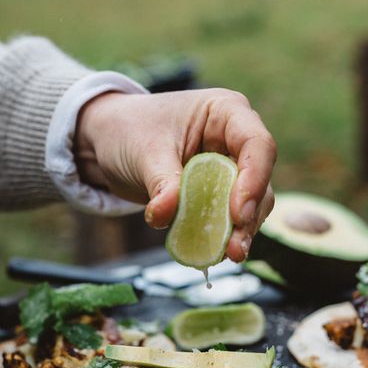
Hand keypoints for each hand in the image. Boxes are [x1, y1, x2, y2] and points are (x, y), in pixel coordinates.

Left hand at [75, 88, 275, 262]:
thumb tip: (166, 215)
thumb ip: (161, 183)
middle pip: (259, 179)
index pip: (257, 144)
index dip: (254, 179)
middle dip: (249, 215)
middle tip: (235, 247)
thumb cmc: (129, 129)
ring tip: (229, 255)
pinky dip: (223, 235)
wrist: (108, 142)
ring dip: (241, 231)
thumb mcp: (144, 152)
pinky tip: (214, 253)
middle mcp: (235, 140)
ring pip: (251, 203)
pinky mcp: (217, 193)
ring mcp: (228, 168)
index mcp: (225, 112)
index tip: (238, 212)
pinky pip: (228, 217)